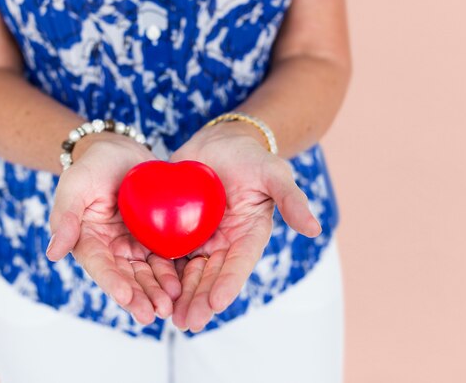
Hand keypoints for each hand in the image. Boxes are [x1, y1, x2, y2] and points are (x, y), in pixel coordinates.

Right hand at [47, 133, 180, 324]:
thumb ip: (65, 217)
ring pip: (147, 273)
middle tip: (153, 314)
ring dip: (157, 291)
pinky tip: (184, 285)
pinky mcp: (155, 238)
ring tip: (170, 306)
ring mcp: (135, 245)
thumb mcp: (75, 185)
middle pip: (126, 277)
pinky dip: (174, 272)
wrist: (120, 151)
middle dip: (139, 296)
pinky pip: (166, 257)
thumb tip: (53, 253)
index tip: (125, 296)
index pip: (101, 267)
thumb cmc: (93, 165)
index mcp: (90, 242)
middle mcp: (113, 249)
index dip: (113, 283)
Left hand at [168, 121, 321, 331]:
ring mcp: (201, 238)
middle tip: (188, 322)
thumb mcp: (274, 174)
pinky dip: (161, 273)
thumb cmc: (251, 158)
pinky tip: (150, 289)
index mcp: (249, 235)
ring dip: (181, 296)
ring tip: (171, 318)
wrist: (219, 143)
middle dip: (201, 299)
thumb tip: (315, 230)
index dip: (229, 283)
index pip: (239, 263)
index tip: (217, 303)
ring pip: (189, 272)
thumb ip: (292, 200)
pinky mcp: (178, 230)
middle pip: (212, 275)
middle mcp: (225, 243)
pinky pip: (168, 253)